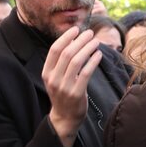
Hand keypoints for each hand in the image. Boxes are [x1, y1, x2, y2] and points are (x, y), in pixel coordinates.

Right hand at [43, 26, 101, 146]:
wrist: (64, 117)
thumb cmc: (63, 93)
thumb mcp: (56, 78)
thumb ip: (61, 62)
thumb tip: (74, 39)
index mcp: (47, 73)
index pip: (54, 50)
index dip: (66, 37)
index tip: (76, 29)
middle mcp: (54, 79)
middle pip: (67, 53)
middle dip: (80, 40)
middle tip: (90, 33)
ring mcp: (64, 87)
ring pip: (77, 61)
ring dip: (88, 48)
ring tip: (96, 41)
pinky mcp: (76, 93)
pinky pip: (86, 73)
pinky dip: (93, 61)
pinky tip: (99, 55)